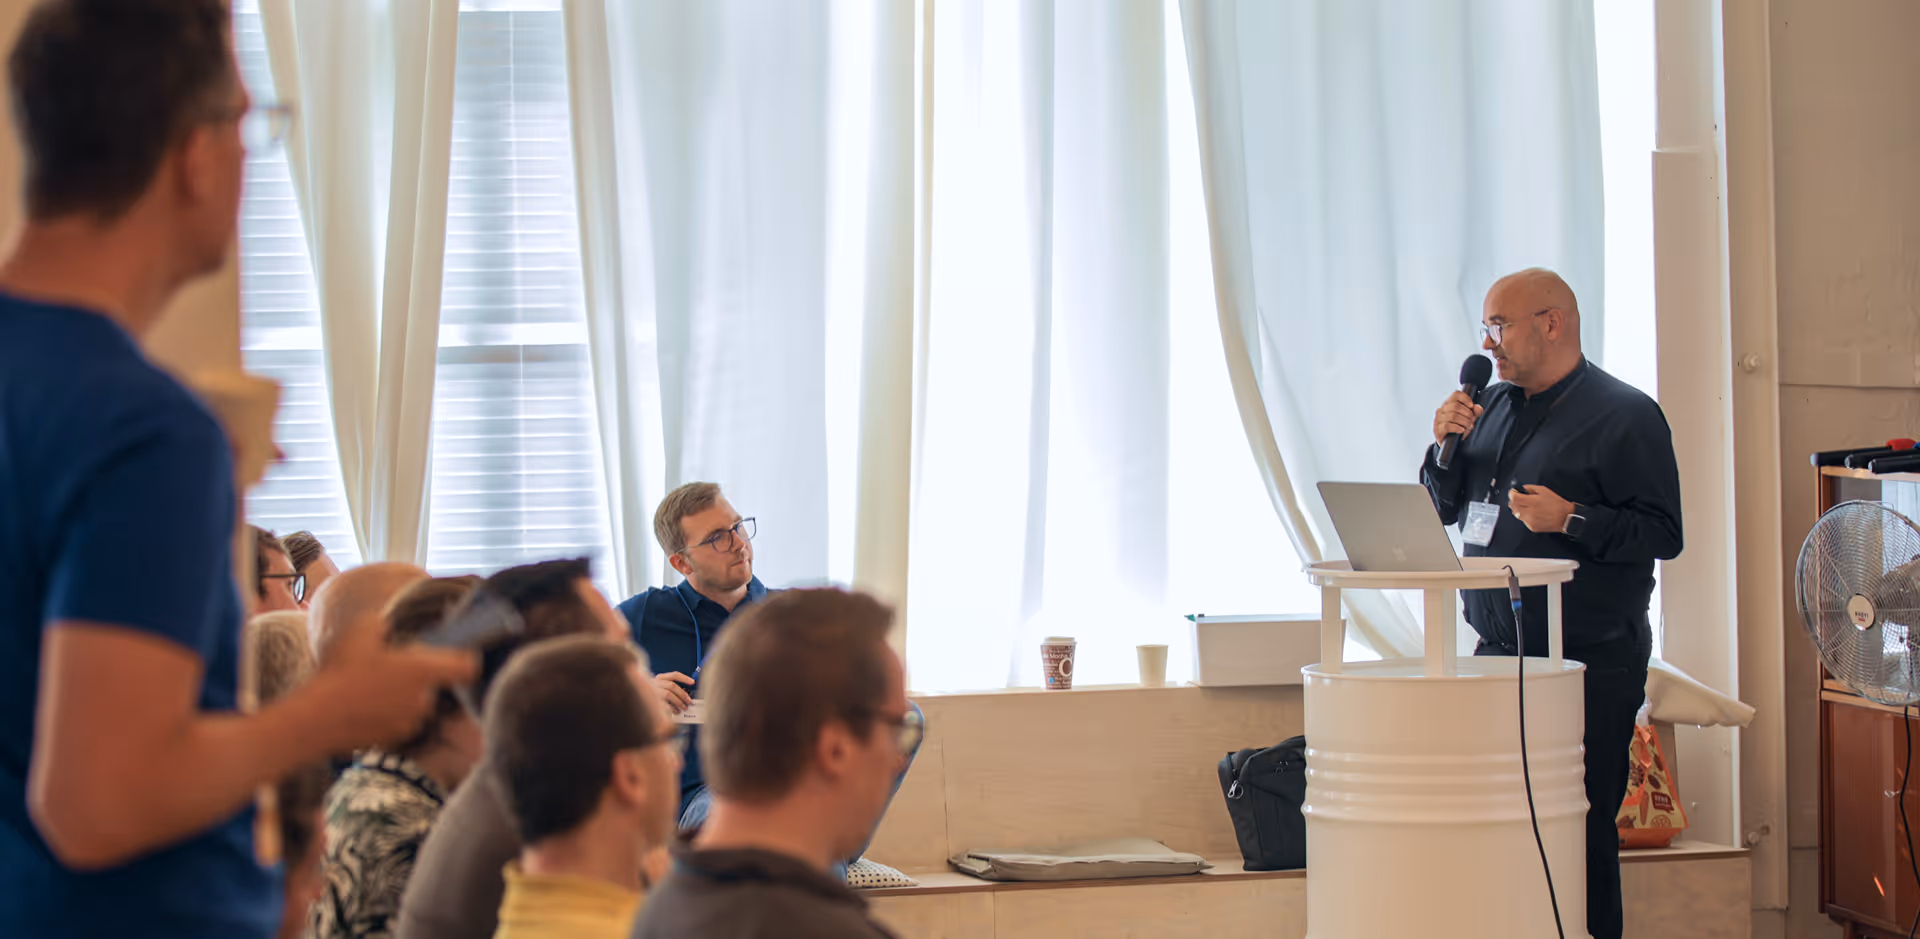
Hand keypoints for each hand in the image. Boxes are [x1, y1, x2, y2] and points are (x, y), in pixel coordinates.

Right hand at [306, 611, 478, 751]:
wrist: (315, 719)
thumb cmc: (341, 671)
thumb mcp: (361, 630)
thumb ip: (384, 623)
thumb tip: (387, 624)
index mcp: (424, 670)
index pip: (468, 666)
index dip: (463, 659)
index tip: (451, 655)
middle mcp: (424, 698)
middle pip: (435, 684)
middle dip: (419, 676)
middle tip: (390, 667)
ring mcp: (411, 722)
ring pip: (416, 704)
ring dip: (403, 697)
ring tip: (372, 688)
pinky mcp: (394, 739)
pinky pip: (400, 722)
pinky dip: (389, 715)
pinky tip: (364, 706)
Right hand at [653, 672, 694, 714]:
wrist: (641, 700)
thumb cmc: (654, 693)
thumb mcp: (662, 687)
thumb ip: (672, 687)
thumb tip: (686, 693)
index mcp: (660, 678)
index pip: (674, 675)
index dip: (684, 678)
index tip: (693, 682)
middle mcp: (655, 683)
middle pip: (672, 685)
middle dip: (683, 694)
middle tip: (689, 701)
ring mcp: (652, 691)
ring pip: (668, 694)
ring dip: (679, 702)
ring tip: (684, 708)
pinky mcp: (651, 701)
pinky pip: (663, 704)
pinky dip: (672, 708)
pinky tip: (676, 712)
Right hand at [1433, 391, 1483, 445]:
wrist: (1449, 443)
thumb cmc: (1457, 428)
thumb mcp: (1468, 418)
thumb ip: (1475, 412)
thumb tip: (1477, 408)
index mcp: (1449, 404)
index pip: (1455, 395)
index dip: (1465, 399)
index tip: (1471, 406)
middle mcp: (1442, 410)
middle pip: (1455, 406)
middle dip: (1467, 414)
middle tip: (1472, 420)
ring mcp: (1438, 419)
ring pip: (1452, 416)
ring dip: (1464, 421)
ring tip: (1468, 426)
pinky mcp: (1438, 429)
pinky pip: (1447, 425)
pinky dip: (1457, 427)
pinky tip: (1461, 430)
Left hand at [1508, 484, 1574, 533]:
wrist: (1566, 517)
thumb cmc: (1557, 503)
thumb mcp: (1544, 490)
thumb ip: (1531, 488)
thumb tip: (1523, 488)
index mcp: (1532, 502)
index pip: (1514, 498)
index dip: (1512, 493)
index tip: (1513, 492)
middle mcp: (1529, 512)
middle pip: (1513, 506)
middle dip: (1514, 501)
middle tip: (1518, 498)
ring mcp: (1530, 521)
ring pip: (1516, 514)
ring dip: (1518, 509)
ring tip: (1525, 506)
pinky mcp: (1532, 527)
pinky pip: (1523, 520)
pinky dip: (1524, 516)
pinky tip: (1531, 513)